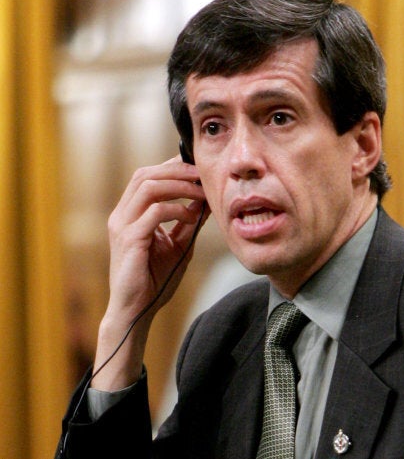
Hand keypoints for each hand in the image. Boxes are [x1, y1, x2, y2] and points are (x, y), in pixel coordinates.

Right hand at [92, 156, 209, 389]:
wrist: (137, 310)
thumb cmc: (155, 279)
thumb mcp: (179, 244)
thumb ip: (189, 221)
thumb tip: (207, 199)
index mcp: (130, 213)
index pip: (147, 176)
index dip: (172, 168)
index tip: (199, 171)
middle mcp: (122, 215)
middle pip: (145, 174)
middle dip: (177, 170)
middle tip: (202, 176)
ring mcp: (122, 225)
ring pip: (148, 186)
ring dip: (179, 185)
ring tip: (200, 192)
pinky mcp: (129, 239)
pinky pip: (154, 211)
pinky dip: (177, 209)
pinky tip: (192, 216)